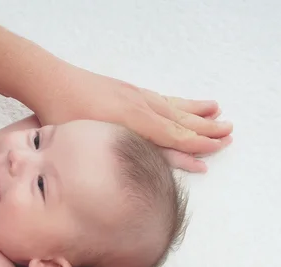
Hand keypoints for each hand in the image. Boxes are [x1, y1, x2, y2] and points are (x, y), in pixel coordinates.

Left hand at [31, 64, 232, 159]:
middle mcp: (140, 106)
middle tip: (230, 131)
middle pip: (180, 120)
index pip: (173, 136)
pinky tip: (182, 103)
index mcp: (134, 121)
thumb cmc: (64, 116)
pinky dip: (176, 101)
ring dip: (196, 112)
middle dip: (206, 128)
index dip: (197, 145)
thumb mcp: (92, 141)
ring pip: (173, 105)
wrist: (50, 82)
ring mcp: (135, 96)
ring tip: (218, 111)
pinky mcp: (127, 90)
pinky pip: (160, 97)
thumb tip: (143, 170)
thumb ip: (122, 153)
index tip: (218, 150)